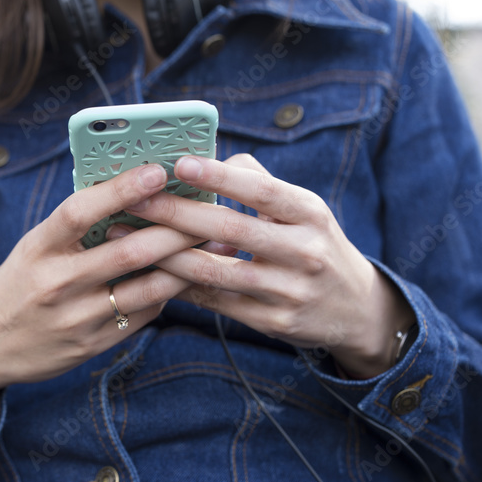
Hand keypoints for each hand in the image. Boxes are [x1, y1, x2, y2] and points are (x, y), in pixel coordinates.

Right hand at [0, 164, 200, 435]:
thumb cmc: (16, 285)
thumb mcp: (32, 249)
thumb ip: (74, 229)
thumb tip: (131, 193)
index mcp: (37, 248)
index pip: (80, 211)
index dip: (121, 189)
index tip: (157, 170)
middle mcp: (55, 283)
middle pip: (127, 252)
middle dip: (174, 230)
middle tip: (207, 212)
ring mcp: (74, 318)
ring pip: (145, 288)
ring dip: (183, 266)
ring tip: (211, 246)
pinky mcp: (90, 346)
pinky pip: (141, 316)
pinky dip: (165, 294)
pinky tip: (181, 279)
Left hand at [123, 153, 414, 378]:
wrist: (356, 310)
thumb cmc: (314, 244)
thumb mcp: (304, 209)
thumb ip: (259, 182)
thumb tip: (210, 159)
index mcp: (311, 214)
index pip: (262, 192)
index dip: (220, 178)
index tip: (179, 163)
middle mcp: (304, 252)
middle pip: (230, 230)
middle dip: (176, 214)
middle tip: (134, 199)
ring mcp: (289, 292)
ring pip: (215, 272)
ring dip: (165, 255)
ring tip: (125, 237)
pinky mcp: (273, 322)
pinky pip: (216, 302)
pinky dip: (180, 285)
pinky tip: (148, 271)